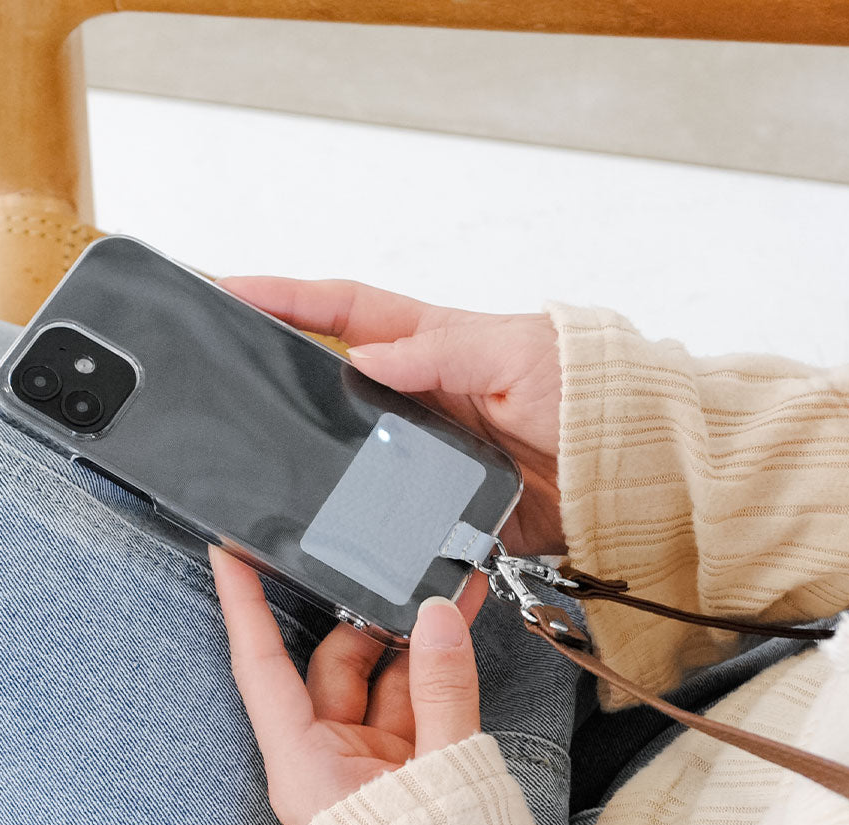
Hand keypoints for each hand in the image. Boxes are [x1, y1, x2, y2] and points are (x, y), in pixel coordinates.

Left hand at [209, 545, 487, 824]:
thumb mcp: (440, 771)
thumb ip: (444, 690)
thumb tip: (439, 617)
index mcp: (304, 767)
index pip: (259, 667)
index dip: (242, 605)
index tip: (229, 553)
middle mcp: (323, 760)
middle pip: (332, 664)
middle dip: (372, 622)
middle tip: (411, 582)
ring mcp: (360, 762)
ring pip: (377, 678)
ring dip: (412, 643)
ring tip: (450, 605)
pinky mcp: (393, 764)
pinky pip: (407, 699)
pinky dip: (431, 670)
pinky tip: (454, 640)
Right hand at [218, 276, 562, 555]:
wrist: (632, 470)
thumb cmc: (589, 395)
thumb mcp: (515, 355)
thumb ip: (444, 355)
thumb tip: (368, 360)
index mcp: (431, 345)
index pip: (343, 310)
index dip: (286, 297)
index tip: (229, 286)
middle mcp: (417, 394)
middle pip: (327, 376)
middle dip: (270, 363)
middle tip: (216, 360)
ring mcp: (422, 449)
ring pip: (345, 444)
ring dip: (303, 442)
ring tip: (246, 439)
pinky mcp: (437, 500)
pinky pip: (382, 506)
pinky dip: (352, 508)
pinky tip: (322, 513)